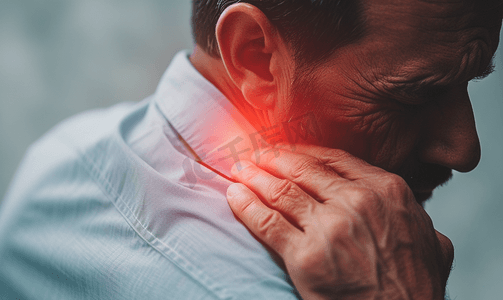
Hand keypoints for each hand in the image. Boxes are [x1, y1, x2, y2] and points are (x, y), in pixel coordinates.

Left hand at [226, 145, 452, 299]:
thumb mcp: (430, 240)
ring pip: (281, 191)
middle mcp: (355, 201)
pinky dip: (246, 206)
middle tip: (254, 154)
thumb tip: (406, 206)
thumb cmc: (417, 285)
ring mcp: (329, 227)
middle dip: (273, 159)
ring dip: (254, 177)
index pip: (334, 159)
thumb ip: (412, 214)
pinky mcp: (305, 256)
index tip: (285, 149)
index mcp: (385, 190)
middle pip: (302, 170)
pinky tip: (234, 196)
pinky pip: (267, 222)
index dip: (303, 151)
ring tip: (239, 171)